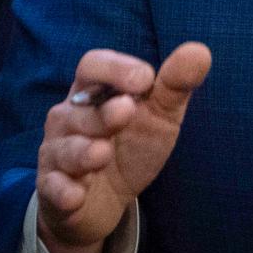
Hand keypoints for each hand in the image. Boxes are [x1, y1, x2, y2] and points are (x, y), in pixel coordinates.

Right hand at [36, 42, 211, 252]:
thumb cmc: (132, 145)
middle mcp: (69, 117)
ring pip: (65, 149)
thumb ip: (175, 85)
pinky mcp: (54, 189)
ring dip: (83, 152)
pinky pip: (53, 188)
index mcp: (94, 91)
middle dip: (103, 112)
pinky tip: (75, 195)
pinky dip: (63, 191)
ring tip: (102, 154)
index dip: (115, 68)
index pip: (93, 66)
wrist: (108, 200)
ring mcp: (58, 153)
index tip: (145, 79)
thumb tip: (199, 51)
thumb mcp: (160, 116)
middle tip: (126, 111)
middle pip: (78, 108)